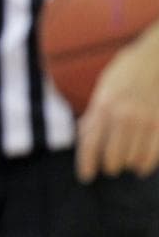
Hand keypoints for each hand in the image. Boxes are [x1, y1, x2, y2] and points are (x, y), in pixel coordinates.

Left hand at [76, 24, 158, 181]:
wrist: (155, 59)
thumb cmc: (125, 74)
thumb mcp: (102, 91)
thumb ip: (94, 116)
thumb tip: (84, 140)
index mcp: (103, 107)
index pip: (90, 144)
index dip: (87, 165)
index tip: (86, 177)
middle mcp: (124, 116)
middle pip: (113, 158)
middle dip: (109, 165)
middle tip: (110, 165)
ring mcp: (146, 121)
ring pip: (133, 161)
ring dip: (128, 164)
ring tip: (126, 162)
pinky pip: (153, 156)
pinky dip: (146, 165)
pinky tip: (141, 166)